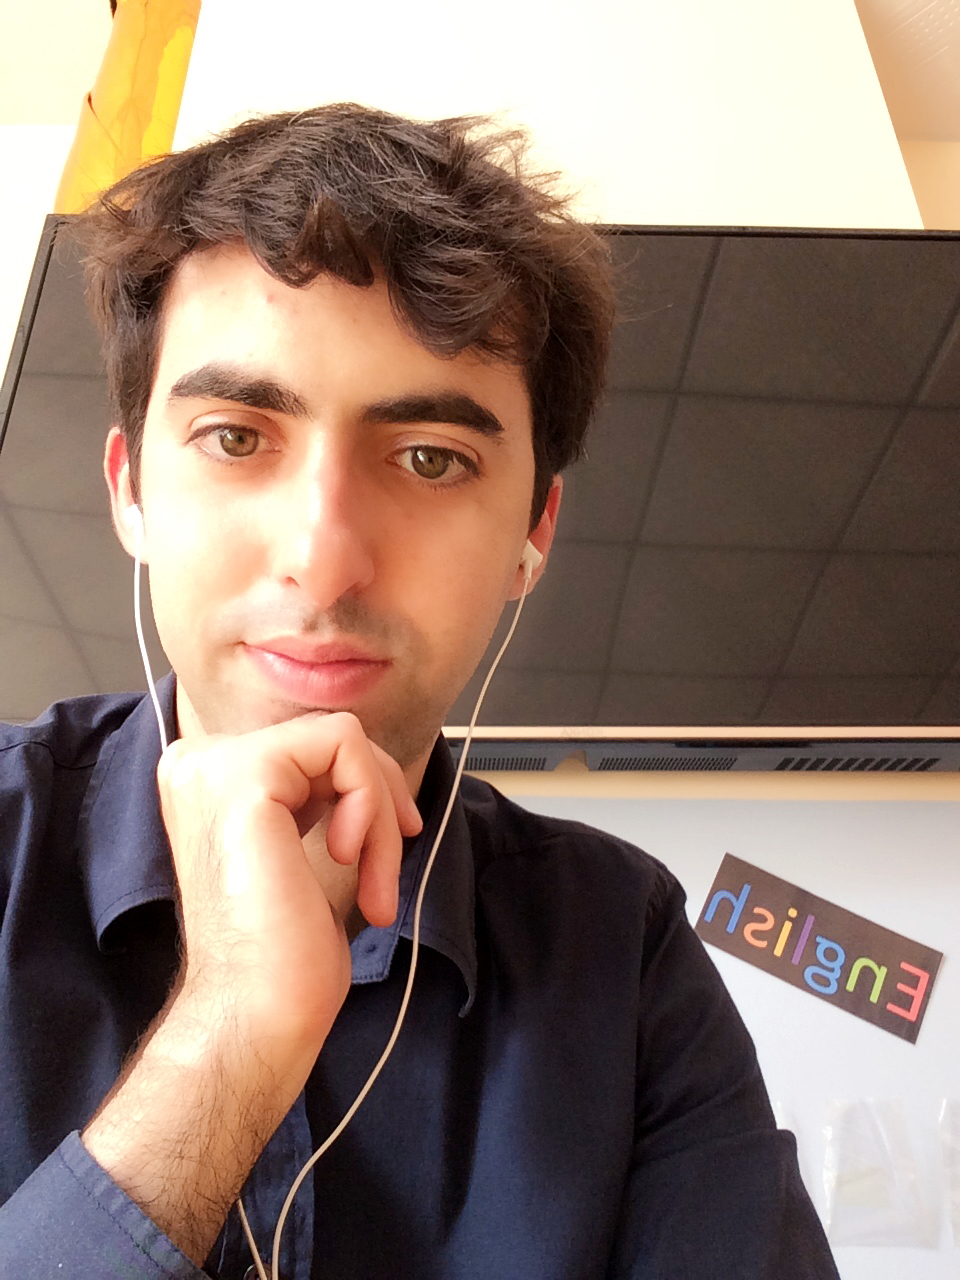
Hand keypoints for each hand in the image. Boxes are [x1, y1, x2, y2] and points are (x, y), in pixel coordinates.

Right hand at [83, 710, 421, 1264]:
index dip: (360, 790)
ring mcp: (214, 765)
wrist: (254, 1014)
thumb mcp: (300, 846)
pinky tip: (348, 858)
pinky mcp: (246, 776)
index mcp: (204, 780)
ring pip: (344, 741)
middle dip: (377, 802)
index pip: (309, 745)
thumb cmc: (280, 955)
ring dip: (379, 816)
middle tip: (382, 874)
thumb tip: (372, 762)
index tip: (377, 849)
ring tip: (373, 882)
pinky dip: (371, 804)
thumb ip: (316, 793)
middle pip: (329, 738)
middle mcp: (196, 763)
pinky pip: (346, 745)